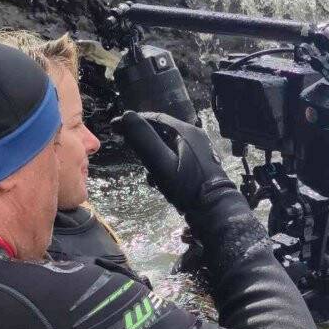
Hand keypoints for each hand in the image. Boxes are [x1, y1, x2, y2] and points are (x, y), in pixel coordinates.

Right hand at [112, 111, 231, 213]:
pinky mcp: (199, 165)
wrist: (214, 212)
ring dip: (153, 157)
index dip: (133, 122)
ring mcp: (198, 151)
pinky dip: (164, 166)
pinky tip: (159, 181)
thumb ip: (144, 140)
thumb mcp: (161, 164)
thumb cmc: (188, 187)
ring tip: (148, 173)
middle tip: (128, 151)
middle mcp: (194, 137)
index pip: (154, 119)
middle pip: (161, 132)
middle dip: (143, 141)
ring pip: (167, 146)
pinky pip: (175, 158)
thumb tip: (126, 116)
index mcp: (186, 132)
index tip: (114, 128)